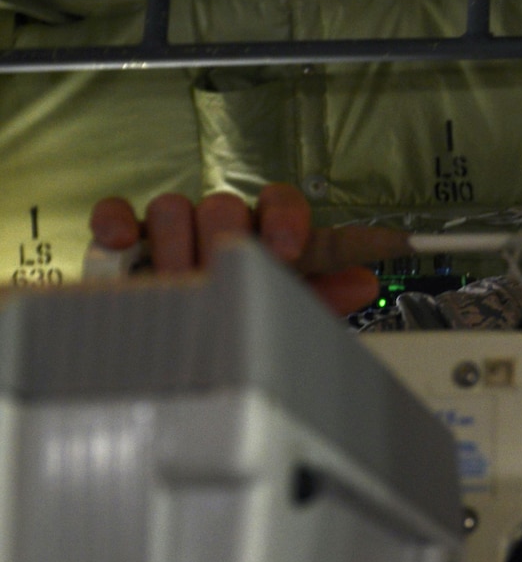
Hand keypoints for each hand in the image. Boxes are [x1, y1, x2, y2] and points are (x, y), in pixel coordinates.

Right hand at [89, 183, 378, 315]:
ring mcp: (173, 231)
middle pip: (227, 204)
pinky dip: (117, 222)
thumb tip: (365, 284)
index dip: (288, 219)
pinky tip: (122, 244)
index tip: (289, 247)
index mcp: (267, 237)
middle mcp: (223, 227)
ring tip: (179, 285)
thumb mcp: (289, 315)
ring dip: (177, 246)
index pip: (283, 205)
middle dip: (229, 240)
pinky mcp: (125, 240)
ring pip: (175, 207)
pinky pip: (117, 213)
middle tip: (228, 276)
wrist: (183, 356)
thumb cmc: (245, 328)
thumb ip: (324, 298)